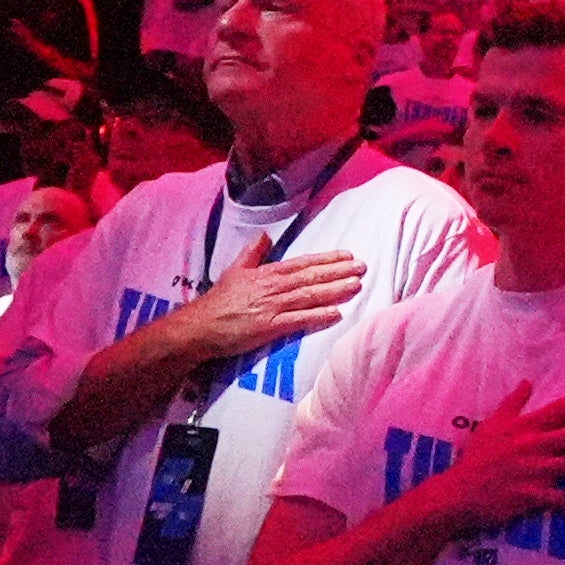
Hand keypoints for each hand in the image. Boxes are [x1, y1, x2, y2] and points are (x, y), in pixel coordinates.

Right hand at [166, 247, 367, 370]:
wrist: (201, 326)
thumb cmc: (219, 301)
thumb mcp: (235, 270)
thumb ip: (253, 253)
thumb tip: (264, 236)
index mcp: (268, 273)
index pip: (303, 263)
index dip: (327, 259)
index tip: (348, 255)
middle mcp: (274, 287)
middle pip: (312, 277)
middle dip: (339, 272)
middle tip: (363, 268)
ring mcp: (273, 307)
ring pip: (310, 296)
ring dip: (335, 290)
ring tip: (357, 286)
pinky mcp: (270, 327)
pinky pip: (299, 320)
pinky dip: (318, 316)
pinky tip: (337, 313)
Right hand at [417, 384, 564, 535]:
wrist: (458, 493)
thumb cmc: (476, 458)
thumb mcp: (490, 425)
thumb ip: (511, 403)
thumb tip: (527, 382)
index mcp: (524, 427)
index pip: (560, 409)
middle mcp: (533, 447)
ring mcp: (534, 473)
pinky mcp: (532, 496)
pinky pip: (564, 499)